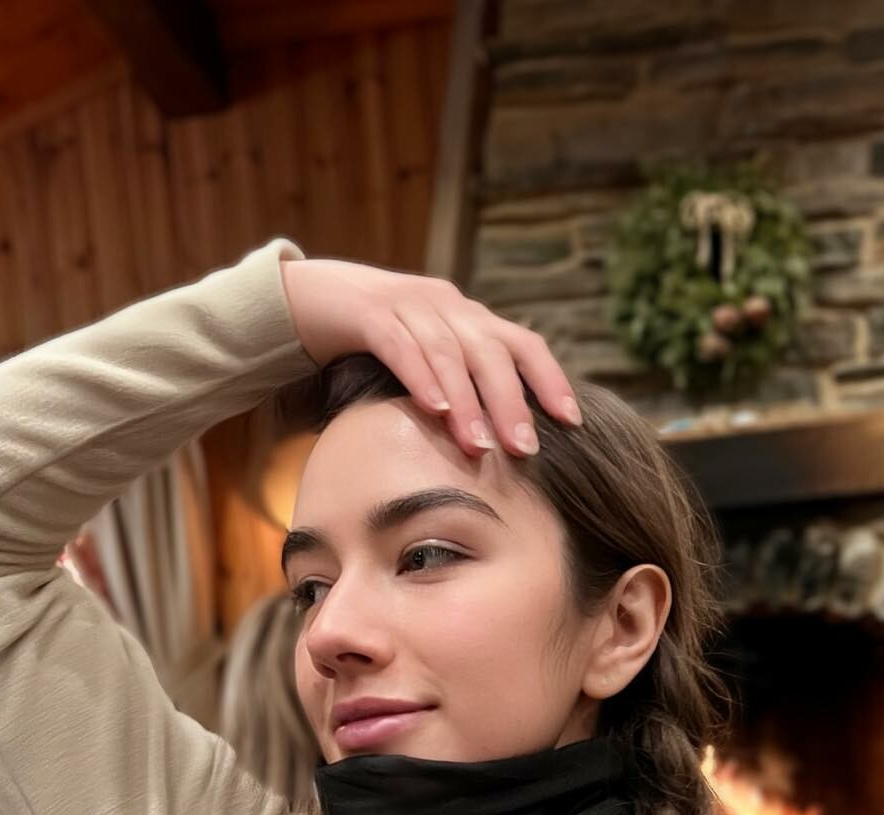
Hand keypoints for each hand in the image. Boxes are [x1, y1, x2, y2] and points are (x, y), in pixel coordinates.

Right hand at [279, 254, 581, 459]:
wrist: (310, 297)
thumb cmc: (376, 341)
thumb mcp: (428, 359)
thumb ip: (461, 388)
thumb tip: (496, 445)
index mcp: (469, 317)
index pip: (524, 344)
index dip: (551, 380)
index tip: (572, 422)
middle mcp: (448, 304)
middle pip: (490, 352)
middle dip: (510, 402)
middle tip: (525, 449)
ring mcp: (408, 304)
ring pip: (448, 353)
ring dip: (466, 402)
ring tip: (479, 446)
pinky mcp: (368, 312)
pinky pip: (401, 346)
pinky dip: (420, 378)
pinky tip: (434, 410)